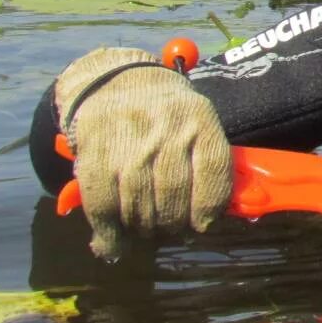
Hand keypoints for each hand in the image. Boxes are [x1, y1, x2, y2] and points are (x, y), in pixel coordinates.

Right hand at [54, 48, 231, 258]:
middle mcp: (166, 127)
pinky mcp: (94, 153)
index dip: (210, 208)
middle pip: (174, 195)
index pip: (215, 171)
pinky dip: (108, 232)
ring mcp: (128, 140)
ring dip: (142, 229)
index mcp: (200, 117)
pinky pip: (103, 204)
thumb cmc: (165, 111)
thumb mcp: (196, 121)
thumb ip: (209, 162)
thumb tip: (227, 211)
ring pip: (139, 205)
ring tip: (145, 230)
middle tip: (168, 228)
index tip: (202, 224)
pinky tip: (112, 242)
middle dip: (173, 224)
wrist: (114, 80)